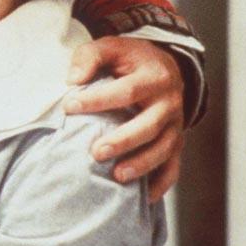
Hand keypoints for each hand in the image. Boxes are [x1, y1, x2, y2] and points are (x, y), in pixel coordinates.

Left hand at [64, 36, 184, 202]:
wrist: (165, 66)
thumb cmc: (130, 59)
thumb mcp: (110, 47)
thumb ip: (89, 57)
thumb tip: (72, 79)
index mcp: (153, 78)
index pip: (126, 91)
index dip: (98, 100)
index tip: (69, 107)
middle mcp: (170, 103)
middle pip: (150, 126)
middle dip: (123, 140)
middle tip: (95, 152)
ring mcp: (176, 125)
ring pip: (164, 149)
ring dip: (142, 164)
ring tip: (117, 176)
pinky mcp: (176, 142)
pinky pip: (174, 166)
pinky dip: (162, 183)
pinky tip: (145, 198)